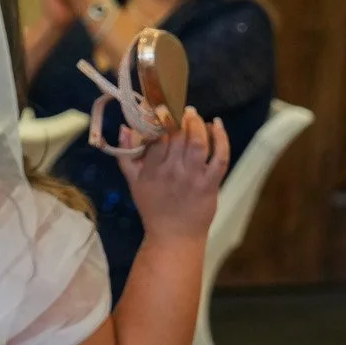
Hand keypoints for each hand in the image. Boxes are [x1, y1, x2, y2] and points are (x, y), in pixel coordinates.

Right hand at [120, 107, 229, 241]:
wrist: (174, 235)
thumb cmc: (153, 208)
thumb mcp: (133, 182)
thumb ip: (126, 155)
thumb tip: (124, 128)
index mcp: (151, 171)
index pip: (156, 138)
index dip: (159, 120)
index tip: (161, 109)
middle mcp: (171, 172)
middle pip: (178, 136)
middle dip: (180, 118)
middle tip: (182, 110)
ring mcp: (192, 177)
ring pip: (198, 143)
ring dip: (198, 124)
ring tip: (195, 116)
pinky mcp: (210, 183)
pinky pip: (219, 157)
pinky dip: (221, 138)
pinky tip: (217, 125)